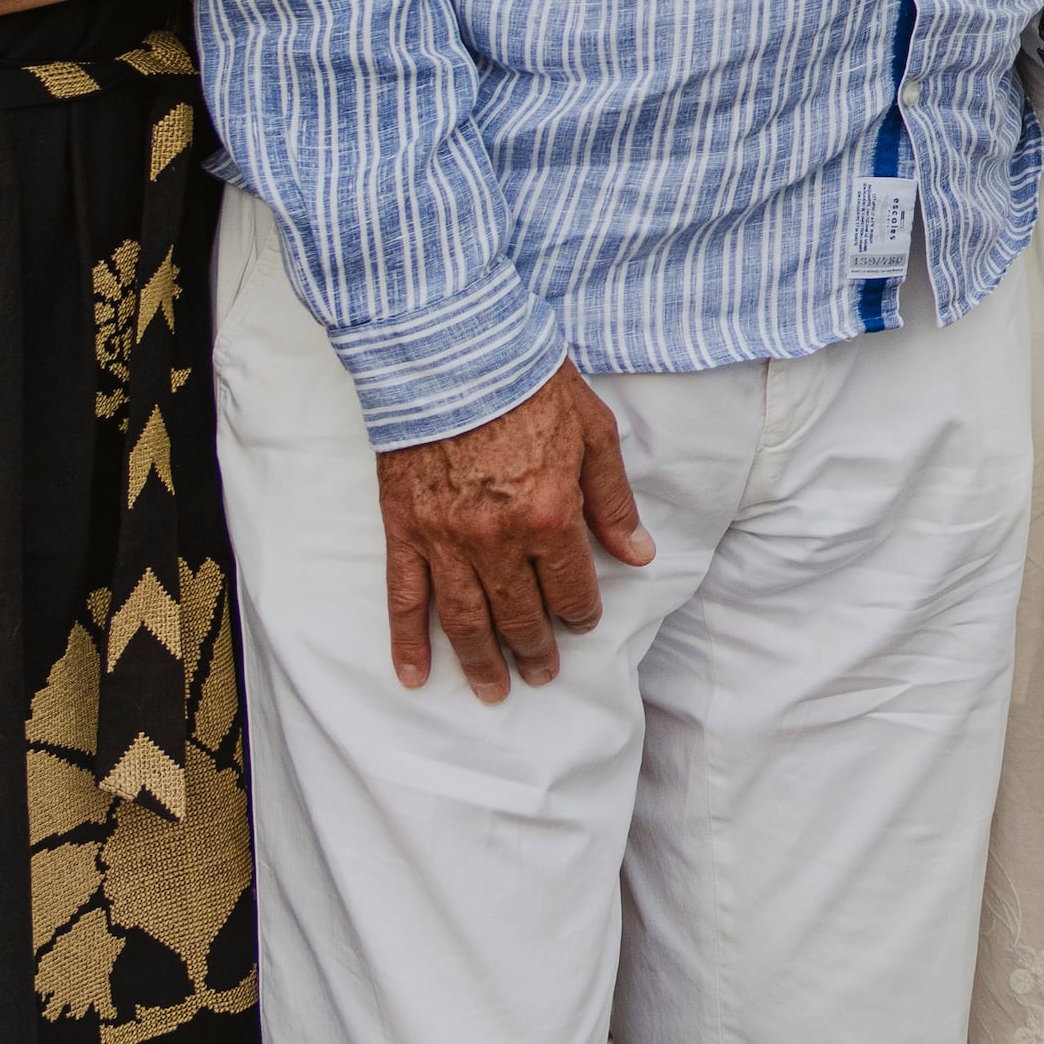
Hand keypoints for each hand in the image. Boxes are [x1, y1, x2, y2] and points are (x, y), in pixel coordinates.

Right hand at [374, 362, 652, 698]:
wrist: (451, 351)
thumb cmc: (529, 385)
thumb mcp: (592, 434)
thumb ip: (613, 502)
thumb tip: (638, 554)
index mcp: (549, 516)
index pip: (571, 590)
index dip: (581, 614)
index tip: (582, 623)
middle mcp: (497, 540)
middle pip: (519, 616)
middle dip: (535, 651)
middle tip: (543, 673)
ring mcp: (445, 540)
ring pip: (466, 621)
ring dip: (481, 663)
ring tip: (493, 691)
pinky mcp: (404, 531)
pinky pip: (405, 599)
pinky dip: (408, 642)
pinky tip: (415, 676)